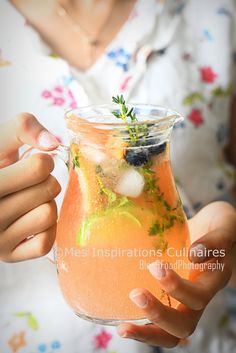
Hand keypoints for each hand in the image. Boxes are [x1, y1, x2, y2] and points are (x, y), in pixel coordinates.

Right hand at [0, 113, 60, 261]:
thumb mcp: (0, 142)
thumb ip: (23, 127)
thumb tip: (53, 144)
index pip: (39, 167)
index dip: (44, 160)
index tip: (34, 163)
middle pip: (49, 189)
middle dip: (46, 181)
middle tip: (31, 183)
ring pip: (48, 214)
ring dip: (46, 203)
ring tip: (29, 201)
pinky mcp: (8, 256)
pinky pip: (46, 242)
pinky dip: (45, 229)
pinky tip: (30, 220)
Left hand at [117, 201, 235, 346]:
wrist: (214, 230)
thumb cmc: (218, 224)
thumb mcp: (223, 223)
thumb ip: (217, 238)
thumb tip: (194, 255)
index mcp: (213, 280)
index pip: (198, 296)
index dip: (176, 288)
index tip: (155, 266)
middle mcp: (200, 297)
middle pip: (184, 324)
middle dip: (159, 314)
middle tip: (135, 294)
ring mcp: (184, 302)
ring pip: (172, 333)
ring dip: (147, 332)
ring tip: (123, 328)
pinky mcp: (170, 300)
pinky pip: (159, 325)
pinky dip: (142, 329)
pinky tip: (122, 324)